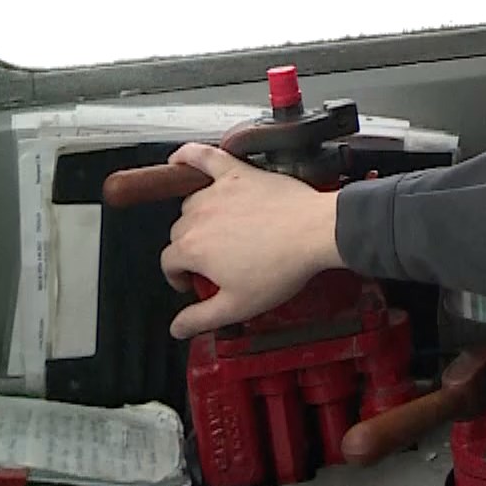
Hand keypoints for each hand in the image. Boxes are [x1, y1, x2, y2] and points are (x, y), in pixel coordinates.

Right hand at [161, 143, 345, 337]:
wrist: (316, 233)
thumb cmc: (282, 267)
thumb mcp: (238, 306)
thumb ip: (201, 318)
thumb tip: (176, 329)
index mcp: (192, 249)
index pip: (170, 263)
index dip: (179, 276)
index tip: (195, 282)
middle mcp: (197, 217)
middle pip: (179, 233)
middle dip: (192, 249)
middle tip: (217, 262)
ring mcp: (217, 192)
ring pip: (192, 204)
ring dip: (197, 217)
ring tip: (216, 230)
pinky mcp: (239, 174)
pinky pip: (205, 157)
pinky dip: (188, 156)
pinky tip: (178, 159)